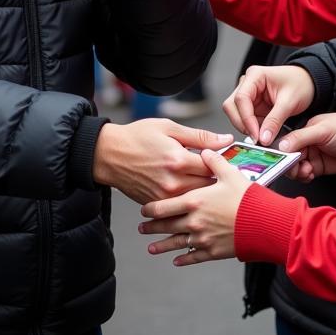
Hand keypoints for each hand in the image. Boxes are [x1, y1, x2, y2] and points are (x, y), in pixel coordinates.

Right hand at [92, 119, 232, 203]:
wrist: (109, 154)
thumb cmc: (138, 137)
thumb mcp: (169, 128)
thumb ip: (200, 137)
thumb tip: (225, 139)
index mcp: (178, 160)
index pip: (212, 166)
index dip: (221, 162)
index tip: (224, 159)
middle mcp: (173, 182)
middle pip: (207, 187)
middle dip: (215, 181)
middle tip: (218, 174)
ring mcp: (164, 197)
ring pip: (194, 199)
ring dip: (203, 193)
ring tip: (207, 186)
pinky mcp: (156, 204)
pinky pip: (178, 206)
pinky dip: (186, 200)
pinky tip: (189, 192)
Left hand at [139, 148, 249, 264]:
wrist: (263, 223)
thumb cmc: (247, 197)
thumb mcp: (230, 173)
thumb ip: (214, 161)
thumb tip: (205, 151)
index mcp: (195, 201)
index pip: (165, 206)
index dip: (152, 209)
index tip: (144, 210)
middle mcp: (194, 221)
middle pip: (167, 225)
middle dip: (152, 227)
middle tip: (142, 228)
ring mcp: (202, 238)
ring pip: (176, 243)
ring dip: (162, 246)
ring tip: (151, 248)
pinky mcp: (213, 251)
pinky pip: (193, 257)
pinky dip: (183, 259)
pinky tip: (176, 260)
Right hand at [222, 65, 315, 145]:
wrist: (308, 83)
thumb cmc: (300, 84)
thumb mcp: (290, 102)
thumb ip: (275, 120)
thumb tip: (263, 138)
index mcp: (255, 75)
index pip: (241, 98)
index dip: (246, 119)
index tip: (256, 135)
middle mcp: (247, 84)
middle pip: (232, 106)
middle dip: (243, 124)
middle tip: (257, 138)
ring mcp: (248, 95)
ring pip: (236, 115)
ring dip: (247, 127)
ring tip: (264, 134)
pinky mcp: (252, 106)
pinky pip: (246, 120)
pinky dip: (253, 128)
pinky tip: (265, 132)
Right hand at [278, 113, 335, 181]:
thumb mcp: (323, 131)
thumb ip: (301, 137)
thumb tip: (282, 145)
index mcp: (306, 129)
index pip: (287, 142)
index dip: (282, 152)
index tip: (280, 160)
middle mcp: (308, 142)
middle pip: (290, 156)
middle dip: (290, 164)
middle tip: (295, 169)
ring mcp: (315, 155)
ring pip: (297, 167)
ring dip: (298, 172)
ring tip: (306, 171)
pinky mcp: (321, 167)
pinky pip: (306, 174)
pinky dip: (305, 176)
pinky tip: (310, 175)